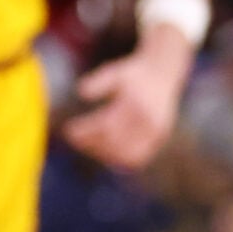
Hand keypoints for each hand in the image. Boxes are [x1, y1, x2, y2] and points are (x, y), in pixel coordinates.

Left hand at [61, 31, 193, 169]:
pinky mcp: (159, 139)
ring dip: (104, 154)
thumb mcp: (116, 72)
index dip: (86, 131)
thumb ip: (99, 81)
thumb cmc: (133, 74)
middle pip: (115, 143)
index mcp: (137, 104)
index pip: (107, 125)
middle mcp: (148, 121)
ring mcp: (156, 132)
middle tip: (73, 139)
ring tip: (87, 145)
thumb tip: (81, 92)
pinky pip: (138, 157)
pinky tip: (104, 151)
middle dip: (91, 144)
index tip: (69, 130)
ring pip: (127, 155)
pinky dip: (120, 158)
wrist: (163, 73)